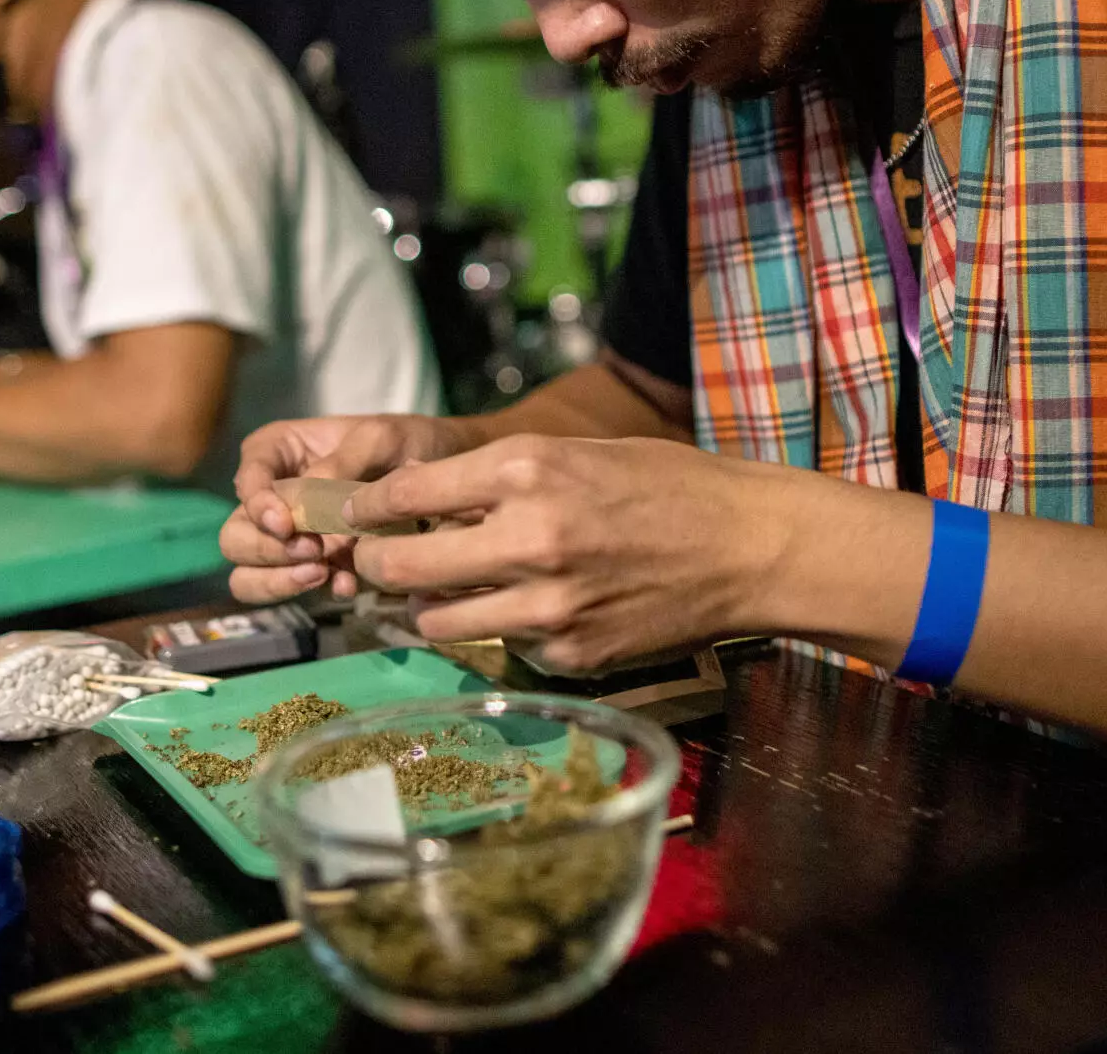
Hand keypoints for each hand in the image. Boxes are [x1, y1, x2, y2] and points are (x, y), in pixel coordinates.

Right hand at [222, 414, 480, 604]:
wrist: (446, 476)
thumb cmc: (407, 442)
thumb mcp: (381, 438)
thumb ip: (342, 465)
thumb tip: (311, 513)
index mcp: (278, 452)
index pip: (248, 480)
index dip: (258, 505)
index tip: (287, 523)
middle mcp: (273, 496)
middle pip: (236, 535)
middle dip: (267, 550)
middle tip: (312, 552)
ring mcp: (290, 537)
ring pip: (247, 573)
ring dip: (277, 580)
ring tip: (322, 574)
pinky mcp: (313, 566)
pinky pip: (291, 588)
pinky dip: (314, 591)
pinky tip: (348, 585)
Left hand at [342, 435, 789, 674]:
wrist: (746, 546)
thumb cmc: (665, 485)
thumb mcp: (575, 453)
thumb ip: (499, 478)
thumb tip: (422, 503)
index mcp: (526, 470)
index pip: (404, 495)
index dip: (369, 508)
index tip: (359, 515)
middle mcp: (528, 538)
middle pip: (403, 569)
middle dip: (379, 567)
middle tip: (380, 564)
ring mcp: (547, 606)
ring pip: (438, 623)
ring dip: (433, 609)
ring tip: (447, 594)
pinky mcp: (569, 653)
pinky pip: (504, 647)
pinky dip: (503, 632)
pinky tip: (530, 611)